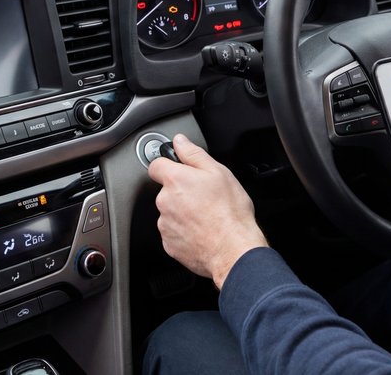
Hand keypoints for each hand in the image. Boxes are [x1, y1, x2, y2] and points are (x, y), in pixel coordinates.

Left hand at [148, 134, 267, 288]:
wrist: (233, 250)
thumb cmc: (230, 212)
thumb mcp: (218, 172)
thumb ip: (194, 154)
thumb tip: (180, 141)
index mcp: (175, 180)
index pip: (156, 165)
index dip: (169, 165)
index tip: (180, 170)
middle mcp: (165, 202)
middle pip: (166, 190)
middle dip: (182, 192)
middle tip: (205, 197)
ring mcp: (165, 225)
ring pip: (170, 212)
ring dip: (183, 212)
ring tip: (207, 216)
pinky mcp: (169, 244)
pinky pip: (174, 232)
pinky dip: (185, 231)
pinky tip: (203, 230)